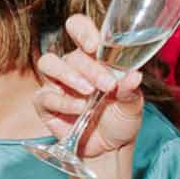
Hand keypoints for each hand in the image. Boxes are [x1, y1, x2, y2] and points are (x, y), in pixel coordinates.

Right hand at [35, 15, 145, 159]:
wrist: (110, 148)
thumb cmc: (120, 119)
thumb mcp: (133, 104)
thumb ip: (131, 89)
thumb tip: (134, 75)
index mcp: (93, 57)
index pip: (79, 29)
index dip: (82, 31)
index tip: (94, 45)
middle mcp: (72, 66)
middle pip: (71, 54)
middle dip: (90, 68)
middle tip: (107, 86)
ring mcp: (56, 84)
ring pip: (49, 64)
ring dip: (69, 75)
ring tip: (88, 92)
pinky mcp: (45, 104)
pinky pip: (46, 95)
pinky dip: (63, 101)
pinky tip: (79, 109)